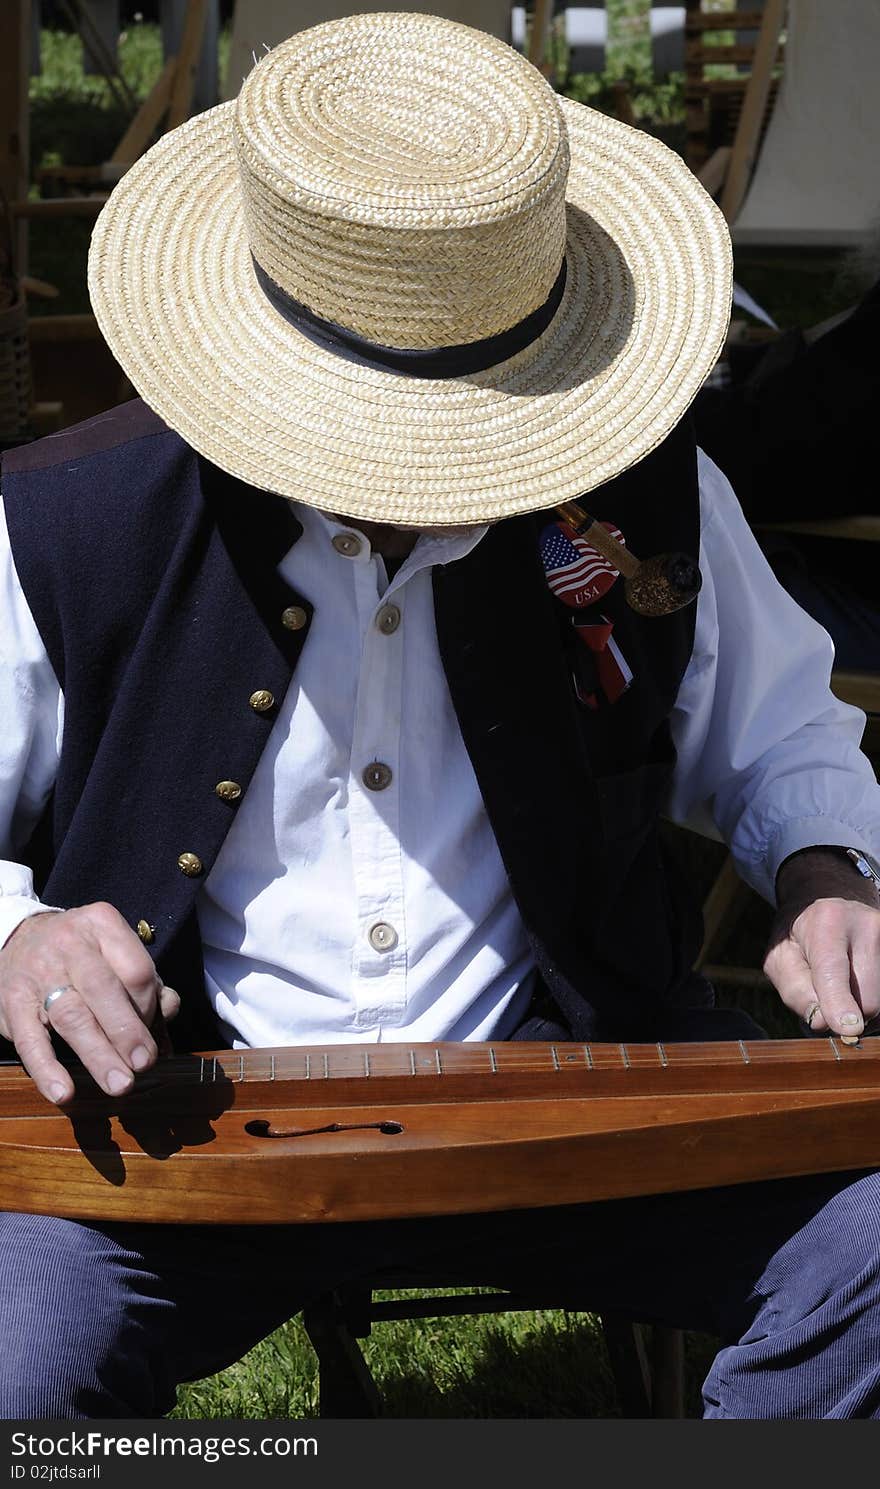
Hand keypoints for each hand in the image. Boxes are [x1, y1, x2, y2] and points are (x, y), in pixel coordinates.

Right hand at [0, 903, 179, 1103]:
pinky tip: (64, 1091)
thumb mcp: (113, 951)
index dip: (149, 1006)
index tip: (151, 1030)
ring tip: (119, 1083)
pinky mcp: (12, 1003)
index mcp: (102, 926)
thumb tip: (169, 1012)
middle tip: (143, 1063)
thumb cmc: (80, 954)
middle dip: (127, 1032)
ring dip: (98, 1055)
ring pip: (72, 1016)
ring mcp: (38, 973)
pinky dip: (47, 1069)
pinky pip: (30, 1040)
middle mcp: (69, 944)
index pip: (136, 970)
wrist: (18, 939)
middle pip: (104, 990)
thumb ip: (145, 982)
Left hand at [764, 848, 879, 1041]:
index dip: (840, 1002)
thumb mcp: (780, 958)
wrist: (830, 901)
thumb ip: (796, 992)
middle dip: (846, 1012)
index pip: (834, 970)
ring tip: (841, 989)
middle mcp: (867, 925)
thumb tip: (824, 1023)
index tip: (847, 1028)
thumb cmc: (799, 935)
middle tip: (826, 999)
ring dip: (860, 1010)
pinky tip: (857, 988)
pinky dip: (871, 1001)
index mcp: (827, 921)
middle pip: (868, 998)